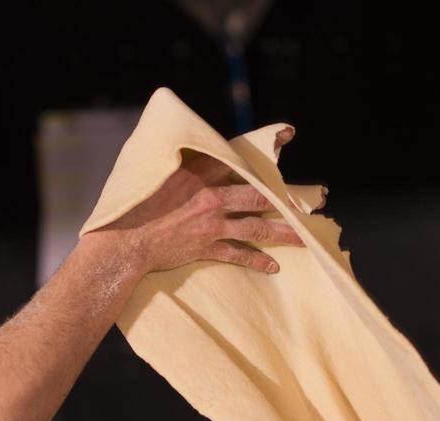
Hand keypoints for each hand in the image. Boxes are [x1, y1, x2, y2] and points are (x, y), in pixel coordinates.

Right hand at [95, 126, 303, 276]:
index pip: (238, 155)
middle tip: (316, 199)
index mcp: (198, 171)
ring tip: (306, 237)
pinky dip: (257, 261)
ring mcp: (211, 224)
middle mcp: (211, 196)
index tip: (289, 134)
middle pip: (258, 194)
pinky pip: (239, 255)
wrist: (123, 240)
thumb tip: (178, 139)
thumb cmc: (130, 202)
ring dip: (284, 233)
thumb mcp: (150, 166)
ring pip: (257, 226)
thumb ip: (171, 154)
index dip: (264, 146)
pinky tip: (274, 266)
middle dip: (288, 197)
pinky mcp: (207, 247)